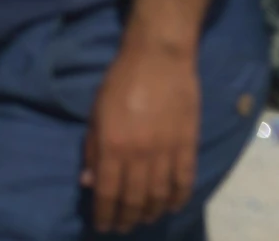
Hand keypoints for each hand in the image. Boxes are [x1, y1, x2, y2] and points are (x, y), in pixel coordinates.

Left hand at [84, 34, 201, 232]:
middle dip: (128, 219)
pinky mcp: (188, 141)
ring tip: (147, 217)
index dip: (105, 215)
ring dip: (152, 211)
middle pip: (134, 200)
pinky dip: (180, 196)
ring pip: (160, 194)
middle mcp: (139, 154)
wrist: (159, 55)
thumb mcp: (97, 113)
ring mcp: (166, 149)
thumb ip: (93, 149)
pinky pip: (185, 178)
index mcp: (112, 146)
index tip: (104, 226)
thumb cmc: (121, 80)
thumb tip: (90, 182)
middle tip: (125, 226)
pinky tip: (174, 204)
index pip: (108, 194)